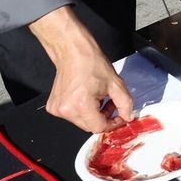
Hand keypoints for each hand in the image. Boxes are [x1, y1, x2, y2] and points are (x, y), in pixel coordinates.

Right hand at [30, 7, 134, 133]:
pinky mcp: (53, 107)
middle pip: (89, 126)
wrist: (72, 53)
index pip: (99, 127)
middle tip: (110, 103)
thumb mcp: (115, 83)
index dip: (112, 123)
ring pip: (81, 122)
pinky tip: (85, 97)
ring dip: (92, 114)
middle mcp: (67, 110)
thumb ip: (125, 103)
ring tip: (98, 97)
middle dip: (103, 118)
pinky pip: (71, 115)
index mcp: (82, 105)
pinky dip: (81, 110)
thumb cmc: (91, 64)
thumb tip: (127, 117)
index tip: (119, 117)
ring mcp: (57, 109)